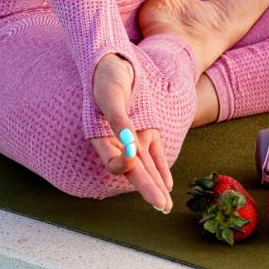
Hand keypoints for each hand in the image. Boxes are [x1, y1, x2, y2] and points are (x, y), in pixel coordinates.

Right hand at [89, 53, 172, 212]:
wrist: (114, 61)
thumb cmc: (107, 76)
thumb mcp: (111, 94)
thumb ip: (119, 119)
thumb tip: (128, 144)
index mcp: (101, 137)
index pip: (114, 161)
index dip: (124, 164)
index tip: (131, 155)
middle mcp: (117, 142)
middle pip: (133, 171)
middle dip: (147, 189)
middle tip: (161, 207)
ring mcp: (133, 137)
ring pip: (145, 166)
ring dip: (155, 184)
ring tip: (164, 205)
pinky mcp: (146, 129)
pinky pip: (154, 154)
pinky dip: (160, 168)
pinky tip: (167, 184)